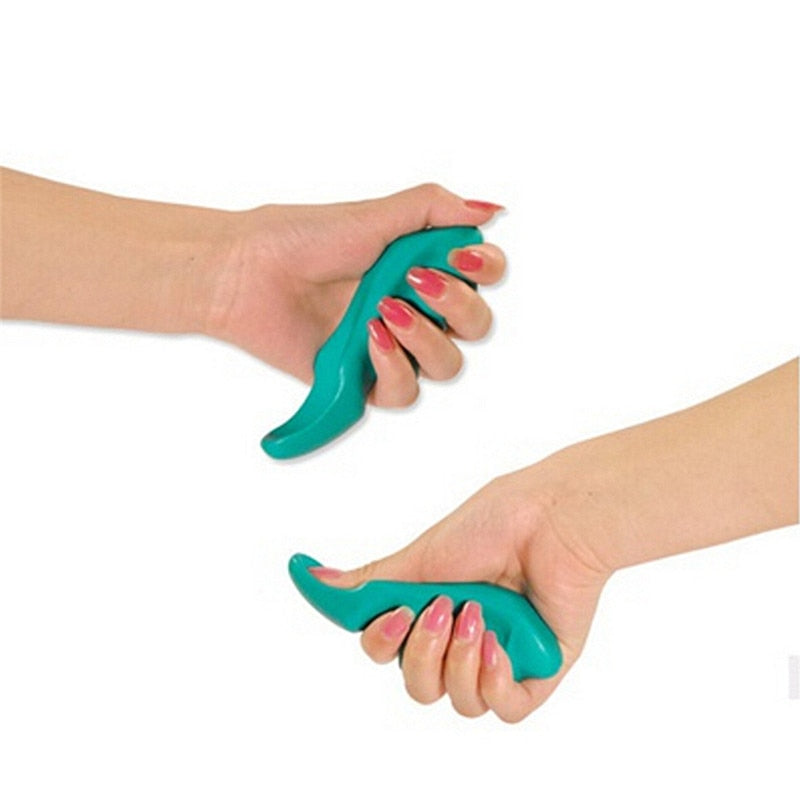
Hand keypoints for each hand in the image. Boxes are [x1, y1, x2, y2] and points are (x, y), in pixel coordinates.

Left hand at [205, 184, 505, 406]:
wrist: (251, 273)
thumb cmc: (302, 239)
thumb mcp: (373, 215)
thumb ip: (433, 209)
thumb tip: (489, 210)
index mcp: (422, 266)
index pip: (481, 277)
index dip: (485, 271)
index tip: (460, 258)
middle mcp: (414, 308)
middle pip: (474, 325)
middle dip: (457, 305)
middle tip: (418, 282)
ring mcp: (392, 346)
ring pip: (447, 365)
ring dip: (426, 338)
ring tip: (385, 311)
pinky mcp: (366, 379)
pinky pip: (404, 392)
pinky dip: (395, 368)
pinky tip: (371, 340)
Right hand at [308, 360, 797, 721]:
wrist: (553, 519)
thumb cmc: (495, 524)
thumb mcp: (422, 555)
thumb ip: (370, 581)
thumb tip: (310, 578)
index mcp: (429, 610)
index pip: (386, 651)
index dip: (383, 643)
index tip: (396, 612)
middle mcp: (460, 639)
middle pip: (417, 685)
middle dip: (424, 652)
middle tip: (444, 609)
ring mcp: (497, 659)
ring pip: (457, 702)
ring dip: (461, 661)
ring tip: (481, 616)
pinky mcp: (535, 673)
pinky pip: (503, 709)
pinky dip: (494, 681)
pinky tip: (499, 646)